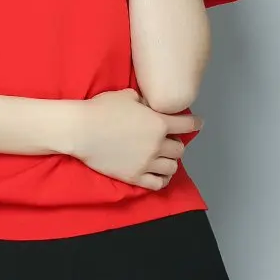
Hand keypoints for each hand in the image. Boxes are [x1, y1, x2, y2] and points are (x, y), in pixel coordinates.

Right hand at [71, 88, 201, 190]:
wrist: (82, 130)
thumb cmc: (102, 109)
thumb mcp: (126, 95)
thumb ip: (144, 101)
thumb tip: (149, 105)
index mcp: (158, 122)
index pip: (187, 125)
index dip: (195, 123)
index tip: (198, 123)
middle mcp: (157, 144)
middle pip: (180, 148)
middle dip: (176, 142)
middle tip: (167, 139)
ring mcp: (147, 163)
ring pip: (172, 167)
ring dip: (170, 161)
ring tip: (163, 157)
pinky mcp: (135, 177)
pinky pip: (159, 183)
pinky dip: (163, 178)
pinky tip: (159, 173)